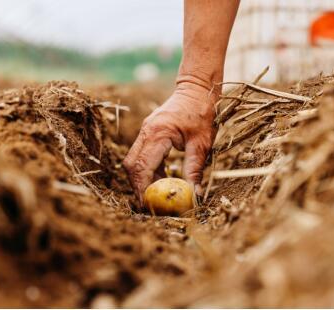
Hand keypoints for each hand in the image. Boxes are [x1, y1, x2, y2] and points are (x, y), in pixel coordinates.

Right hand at [123, 82, 216, 205]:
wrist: (196, 89)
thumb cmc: (202, 113)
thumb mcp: (202, 144)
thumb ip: (195, 169)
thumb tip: (193, 195)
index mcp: (158, 134)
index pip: (142, 166)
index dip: (142, 188)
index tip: (148, 204)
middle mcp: (146, 131)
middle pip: (131, 165)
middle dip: (138, 186)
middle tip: (150, 204)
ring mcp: (145, 131)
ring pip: (134, 161)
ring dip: (143, 178)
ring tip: (159, 193)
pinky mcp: (148, 132)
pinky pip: (141, 155)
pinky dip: (148, 169)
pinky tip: (163, 178)